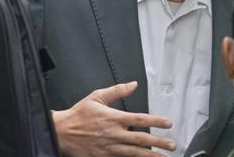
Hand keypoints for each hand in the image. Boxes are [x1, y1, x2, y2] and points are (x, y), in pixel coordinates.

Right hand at [52, 82, 175, 156]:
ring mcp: (110, 147)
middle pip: (141, 139)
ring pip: (134, 153)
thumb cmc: (79, 114)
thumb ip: (117, 90)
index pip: (140, 119)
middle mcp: (114, 133)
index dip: (156, 121)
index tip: (168, 123)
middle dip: (159, 142)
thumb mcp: (97, 96)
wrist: (61, 132)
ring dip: (150, 155)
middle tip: (172, 145)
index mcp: (114, 117)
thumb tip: (134, 84)